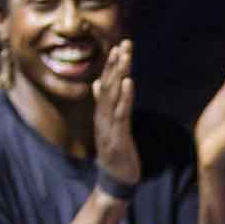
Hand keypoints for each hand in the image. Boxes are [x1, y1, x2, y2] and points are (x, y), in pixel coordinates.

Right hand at [93, 40, 139, 187]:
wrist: (115, 179)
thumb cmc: (114, 151)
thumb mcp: (109, 124)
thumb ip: (103, 103)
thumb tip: (96, 83)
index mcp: (101, 113)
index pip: (105, 84)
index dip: (112, 65)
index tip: (119, 46)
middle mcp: (103, 116)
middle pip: (108, 85)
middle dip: (116, 64)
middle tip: (123, 44)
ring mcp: (109, 126)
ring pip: (113, 96)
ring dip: (119, 75)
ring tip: (125, 57)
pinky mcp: (118, 136)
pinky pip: (121, 113)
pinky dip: (125, 96)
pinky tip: (129, 82)